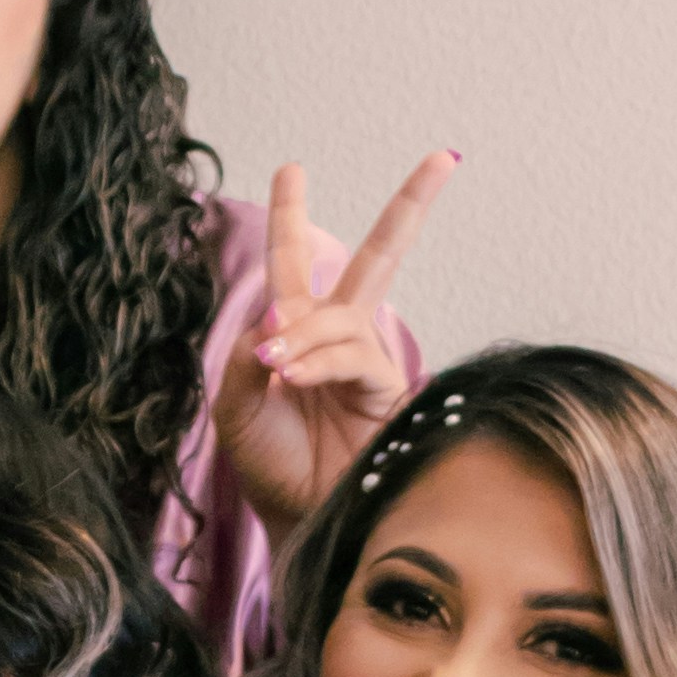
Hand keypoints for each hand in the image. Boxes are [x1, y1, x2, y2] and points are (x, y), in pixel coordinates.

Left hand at [209, 153, 455, 528]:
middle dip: (409, 208)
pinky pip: (354, 356)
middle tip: (441, 159)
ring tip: (276, 372)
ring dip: (305, 337)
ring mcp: (365, 360)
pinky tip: (295, 379)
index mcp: (294, 333)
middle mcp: (336, 337)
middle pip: (376, 258)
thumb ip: (245, 359)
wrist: (298, 516)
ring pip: (343, 317)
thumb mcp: (234, 407)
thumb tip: (275, 319)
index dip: (293, 216)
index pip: (292, 264)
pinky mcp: (386, 387)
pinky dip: (321, 362)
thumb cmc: (268, 464)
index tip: (294, 168)